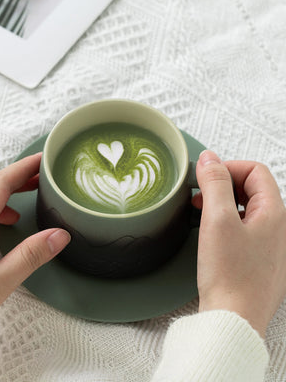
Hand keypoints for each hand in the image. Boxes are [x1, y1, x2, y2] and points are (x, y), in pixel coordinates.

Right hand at [192, 150, 285, 337]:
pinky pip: (242, 227)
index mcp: (274, 213)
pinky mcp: (255, 257)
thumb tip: (209, 158)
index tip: (205, 177)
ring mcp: (267, 243)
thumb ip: (214, 184)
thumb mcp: (218, 220)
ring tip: (200, 210)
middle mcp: (276, 227)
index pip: (255, 170)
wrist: (234, 319)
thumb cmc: (230, 275)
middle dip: (223, 184)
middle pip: (252, 187)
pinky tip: (208, 230)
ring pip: (246, 207)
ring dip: (221, 201)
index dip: (228, 167)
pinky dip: (224, 220)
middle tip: (200, 193)